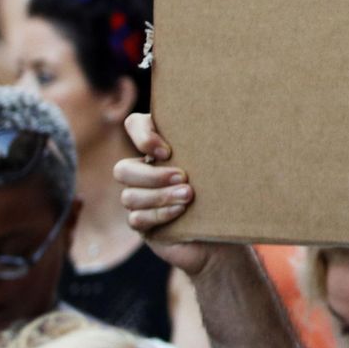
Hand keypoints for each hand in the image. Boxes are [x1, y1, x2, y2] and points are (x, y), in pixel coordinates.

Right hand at [114, 113, 213, 276]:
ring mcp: (139, 200)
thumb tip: (225, 120)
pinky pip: (137, 219)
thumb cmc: (224, 190)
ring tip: (188, 196)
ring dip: (160, 196)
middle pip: (123, 169)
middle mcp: (143, 171)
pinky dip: (159, 214)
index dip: (143, 135)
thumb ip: (212, 143)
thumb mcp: (220, 163)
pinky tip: (180, 212)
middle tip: (183, 176)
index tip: (168, 151)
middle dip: (153, 175)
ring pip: (129, 196)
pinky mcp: (143, 224)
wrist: (224, 228)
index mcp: (159, 147)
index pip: (134, 125)